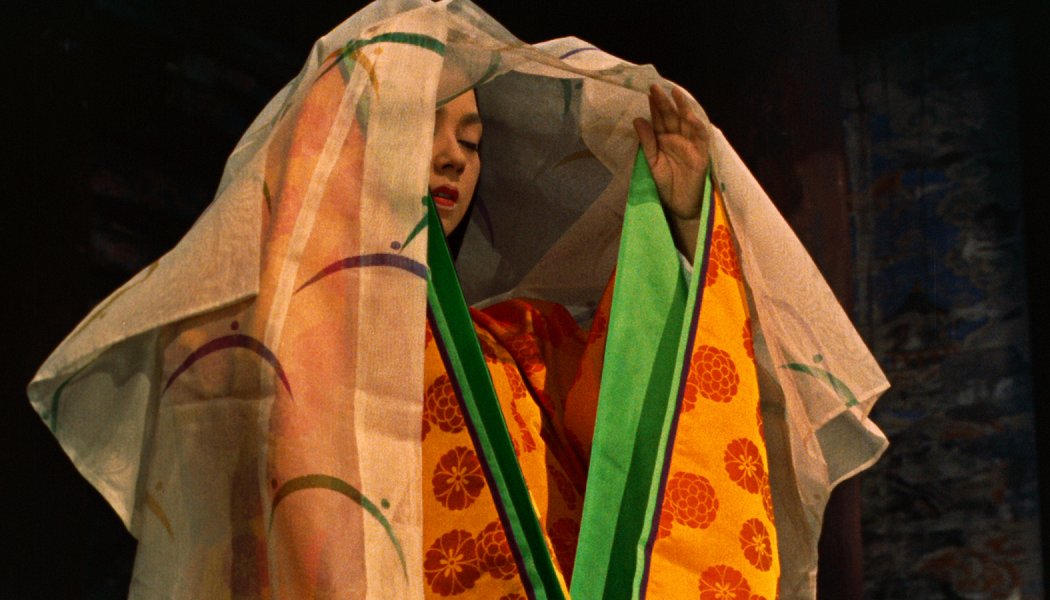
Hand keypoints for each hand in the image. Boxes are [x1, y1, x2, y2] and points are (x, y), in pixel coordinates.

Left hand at [633, 85, 710, 256]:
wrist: (680, 207)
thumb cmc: (667, 185)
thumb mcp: (652, 162)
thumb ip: (647, 142)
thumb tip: (638, 119)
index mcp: (665, 139)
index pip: (659, 119)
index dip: (654, 106)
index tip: (645, 91)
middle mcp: (678, 138)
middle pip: (671, 116)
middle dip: (664, 102)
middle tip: (654, 87)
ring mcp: (691, 144)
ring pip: (687, 122)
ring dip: (682, 107)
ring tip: (674, 93)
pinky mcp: (701, 154)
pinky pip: (700, 136)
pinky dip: (696, 124)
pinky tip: (689, 114)